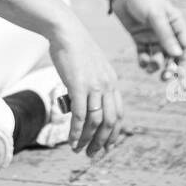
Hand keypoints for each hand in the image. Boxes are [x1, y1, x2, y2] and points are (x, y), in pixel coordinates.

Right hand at [48, 17, 122, 157]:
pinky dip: (76, 131)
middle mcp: (107, 85)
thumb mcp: (91, 67)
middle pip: (110, 122)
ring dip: (87, 139)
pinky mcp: (78, 85)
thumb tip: (85, 102)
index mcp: (112, 82)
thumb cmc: (75, 48)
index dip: (114, 134)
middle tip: (93, 154)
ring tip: (78, 149)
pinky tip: (71, 140)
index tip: (106, 146)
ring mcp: (94, 85)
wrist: (66, 31)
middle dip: (102, 142)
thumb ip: (93, 84)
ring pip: (95, 121)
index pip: (119, 114)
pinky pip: (79, 114)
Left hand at [110, 0, 185, 78]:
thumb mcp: (155, 16)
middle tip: (165, 78)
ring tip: (149, 66)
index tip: (180, 75)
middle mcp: (166, 32)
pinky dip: (143, 60)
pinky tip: (141, 62)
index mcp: (176, 24)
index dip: (184, 61)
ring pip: (158, 56)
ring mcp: (152, 35)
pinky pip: (144, 54)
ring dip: (156, 65)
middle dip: (170, 68)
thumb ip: (165, 36)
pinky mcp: (139, 37)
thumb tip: (178, 55)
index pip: (185, 46)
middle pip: (172, 55)